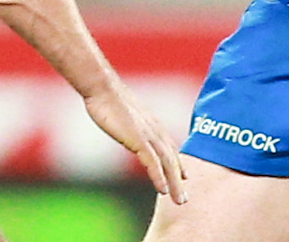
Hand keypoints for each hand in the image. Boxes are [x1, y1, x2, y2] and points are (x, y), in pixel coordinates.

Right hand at [83, 82, 187, 204]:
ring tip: (179, 200)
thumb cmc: (110, 101)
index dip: (178, 164)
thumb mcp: (126, 117)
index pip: (170, 149)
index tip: (184, 177)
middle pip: (172, 160)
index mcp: (153, 127)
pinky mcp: (138, 139)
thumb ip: (133, 127)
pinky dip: (159, 176)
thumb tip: (131, 133)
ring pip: (167, 164)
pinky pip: (153, 162)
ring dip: (174, 183)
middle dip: (179, 180)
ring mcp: (148, 135)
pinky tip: (163, 190)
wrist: (104, 89)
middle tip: (184, 199)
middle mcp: (156, 132)